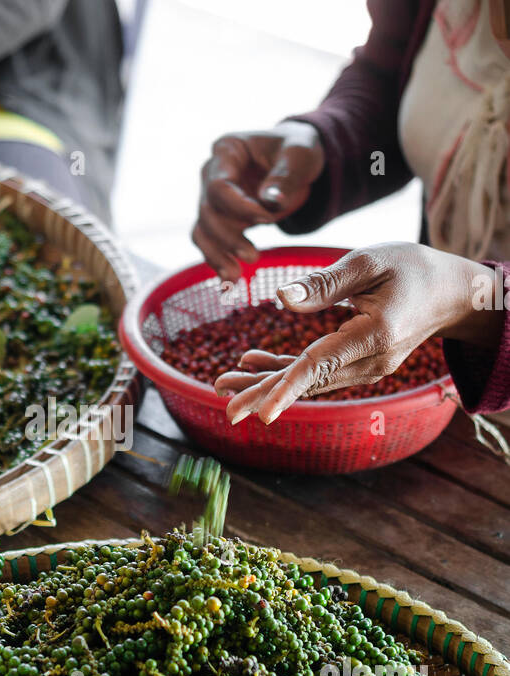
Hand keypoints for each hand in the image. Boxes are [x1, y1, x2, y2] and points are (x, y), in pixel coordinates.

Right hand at [193, 122, 324, 281]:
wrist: (295, 160)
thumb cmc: (297, 150)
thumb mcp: (299, 155)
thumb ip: (285, 177)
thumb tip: (271, 202)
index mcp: (227, 149)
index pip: (219, 186)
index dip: (240, 208)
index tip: (269, 219)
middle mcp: (211, 173)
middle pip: (207, 212)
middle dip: (228, 238)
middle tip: (253, 257)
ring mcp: (212, 198)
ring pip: (203, 231)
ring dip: (217, 255)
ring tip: (235, 277)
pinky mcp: (220, 219)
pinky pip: (210, 242)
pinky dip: (218, 262)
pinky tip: (229, 282)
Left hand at [214, 243, 502, 423]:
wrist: (450, 293)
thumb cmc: (412, 268)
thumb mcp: (370, 261)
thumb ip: (325, 283)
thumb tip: (280, 299)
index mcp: (375, 335)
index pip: (322, 365)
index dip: (287, 387)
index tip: (261, 414)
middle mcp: (371, 361)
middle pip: (309, 381)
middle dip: (265, 394)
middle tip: (227, 409)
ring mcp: (366, 367)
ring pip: (309, 379)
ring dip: (267, 382)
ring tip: (224, 383)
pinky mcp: (359, 364)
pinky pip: (318, 371)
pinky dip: (286, 369)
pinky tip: (254, 362)